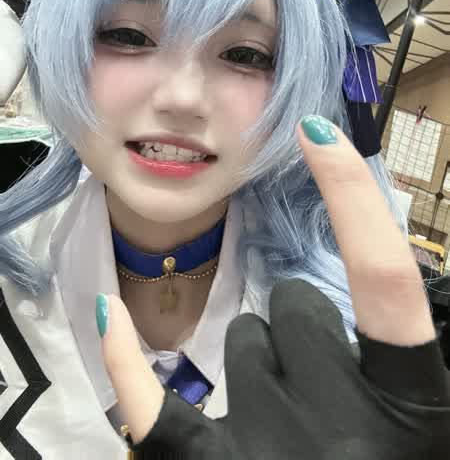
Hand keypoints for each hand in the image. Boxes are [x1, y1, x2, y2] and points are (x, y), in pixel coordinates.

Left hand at [97, 115, 449, 457]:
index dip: (355, 201)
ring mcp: (267, 458)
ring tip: (280, 429)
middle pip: (299, 313)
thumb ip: (391, 365)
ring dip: (261, 367)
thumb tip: (362, 289)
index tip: (316, 133)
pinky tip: (111, 320)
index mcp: (411, 415)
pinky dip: (131, 361)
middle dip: (308, 338)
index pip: (387, 283)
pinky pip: (151, 404)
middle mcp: (340, 432)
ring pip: (245, 343)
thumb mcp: (413, 430)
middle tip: (320, 396)